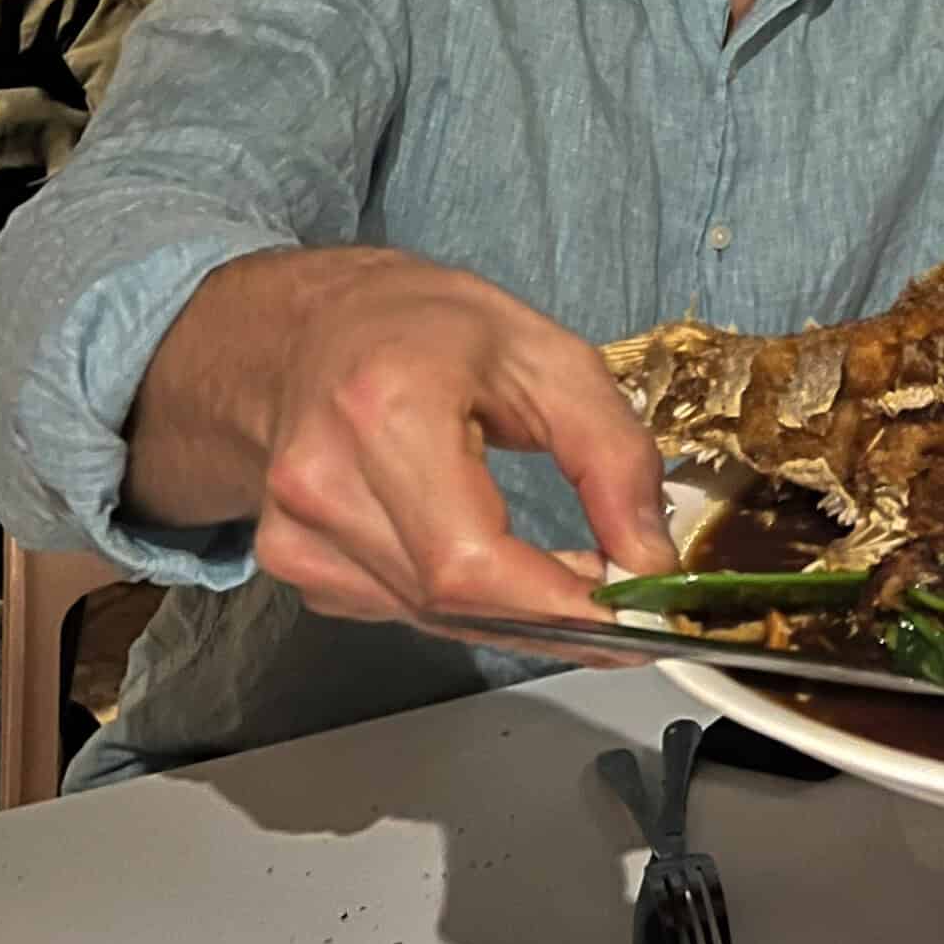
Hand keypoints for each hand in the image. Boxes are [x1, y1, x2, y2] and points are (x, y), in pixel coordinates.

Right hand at [137, 246, 676, 626]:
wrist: (304, 330)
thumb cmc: (422, 325)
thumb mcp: (547, 355)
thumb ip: (611, 454)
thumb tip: (647, 558)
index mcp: (385, 410)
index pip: (467, 559)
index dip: (556, 604)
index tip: (634, 611)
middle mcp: (323, 484)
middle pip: (451, 601)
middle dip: (554, 614)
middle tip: (626, 600)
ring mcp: (296, 536)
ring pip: (432, 619)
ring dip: (517, 611)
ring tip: (574, 572)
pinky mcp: (296, 567)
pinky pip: (403, 611)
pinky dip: (469, 601)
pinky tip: (502, 562)